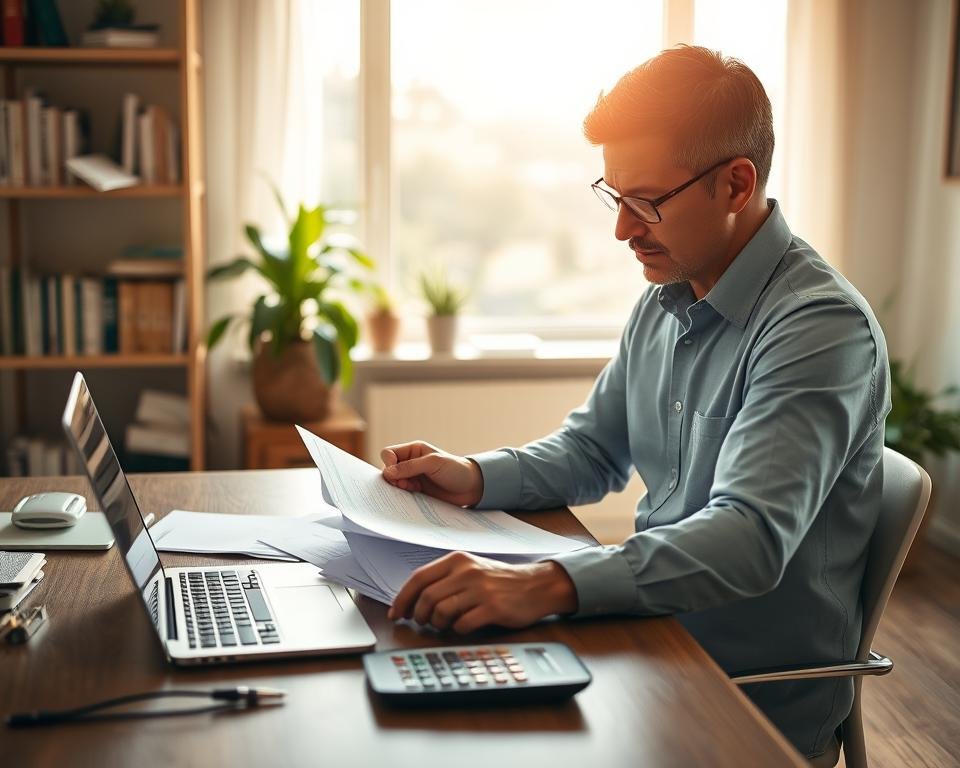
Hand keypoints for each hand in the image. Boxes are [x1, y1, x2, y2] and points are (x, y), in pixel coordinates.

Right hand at [380, 441, 483, 506]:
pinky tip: (414, 496)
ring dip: (398, 487)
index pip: (389, 453)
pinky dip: (404, 496)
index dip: (388, 462)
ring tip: (412, 489)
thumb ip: (410, 466)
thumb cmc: (455, 469)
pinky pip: (403, 494)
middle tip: (404, 484)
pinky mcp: (417, 492)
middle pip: (388, 469)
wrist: (471, 487)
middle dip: (392, 478)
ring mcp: (413, 478)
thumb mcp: (433, 463)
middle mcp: (411, 463)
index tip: (395, 472)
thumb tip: (388, 472)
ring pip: (394, 483)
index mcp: (413, 450)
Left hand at [387, 551, 577, 632]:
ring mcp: (480, 590)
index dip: (402, 598)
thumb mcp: (470, 570)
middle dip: (418, 615)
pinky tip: (463, 626)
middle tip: (422, 622)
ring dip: (437, 624)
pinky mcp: (492, 608)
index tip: (396, 613)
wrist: (535, 585)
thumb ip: (443, 579)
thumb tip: (411, 600)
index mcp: (457, 560)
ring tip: (443, 625)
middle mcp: (466, 572)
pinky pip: (462, 624)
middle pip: (426, 597)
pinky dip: (457, 630)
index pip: (418, 578)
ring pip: (441, 612)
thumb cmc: (498, 581)